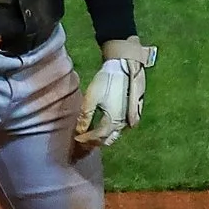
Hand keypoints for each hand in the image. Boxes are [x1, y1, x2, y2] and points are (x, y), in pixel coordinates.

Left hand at [76, 38, 156, 152]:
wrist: (124, 66)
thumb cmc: (106, 81)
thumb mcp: (91, 98)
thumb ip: (85, 116)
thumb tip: (79, 131)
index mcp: (112, 121)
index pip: (97, 137)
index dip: (86, 139)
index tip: (76, 138)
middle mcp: (122, 124)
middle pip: (107, 139)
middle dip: (95, 142)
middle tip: (84, 139)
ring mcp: (129, 119)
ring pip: (115, 135)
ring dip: (104, 137)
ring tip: (92, 133)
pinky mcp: (132, 112)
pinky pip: (121, 128)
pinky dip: (111, 130)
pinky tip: (104, 125)